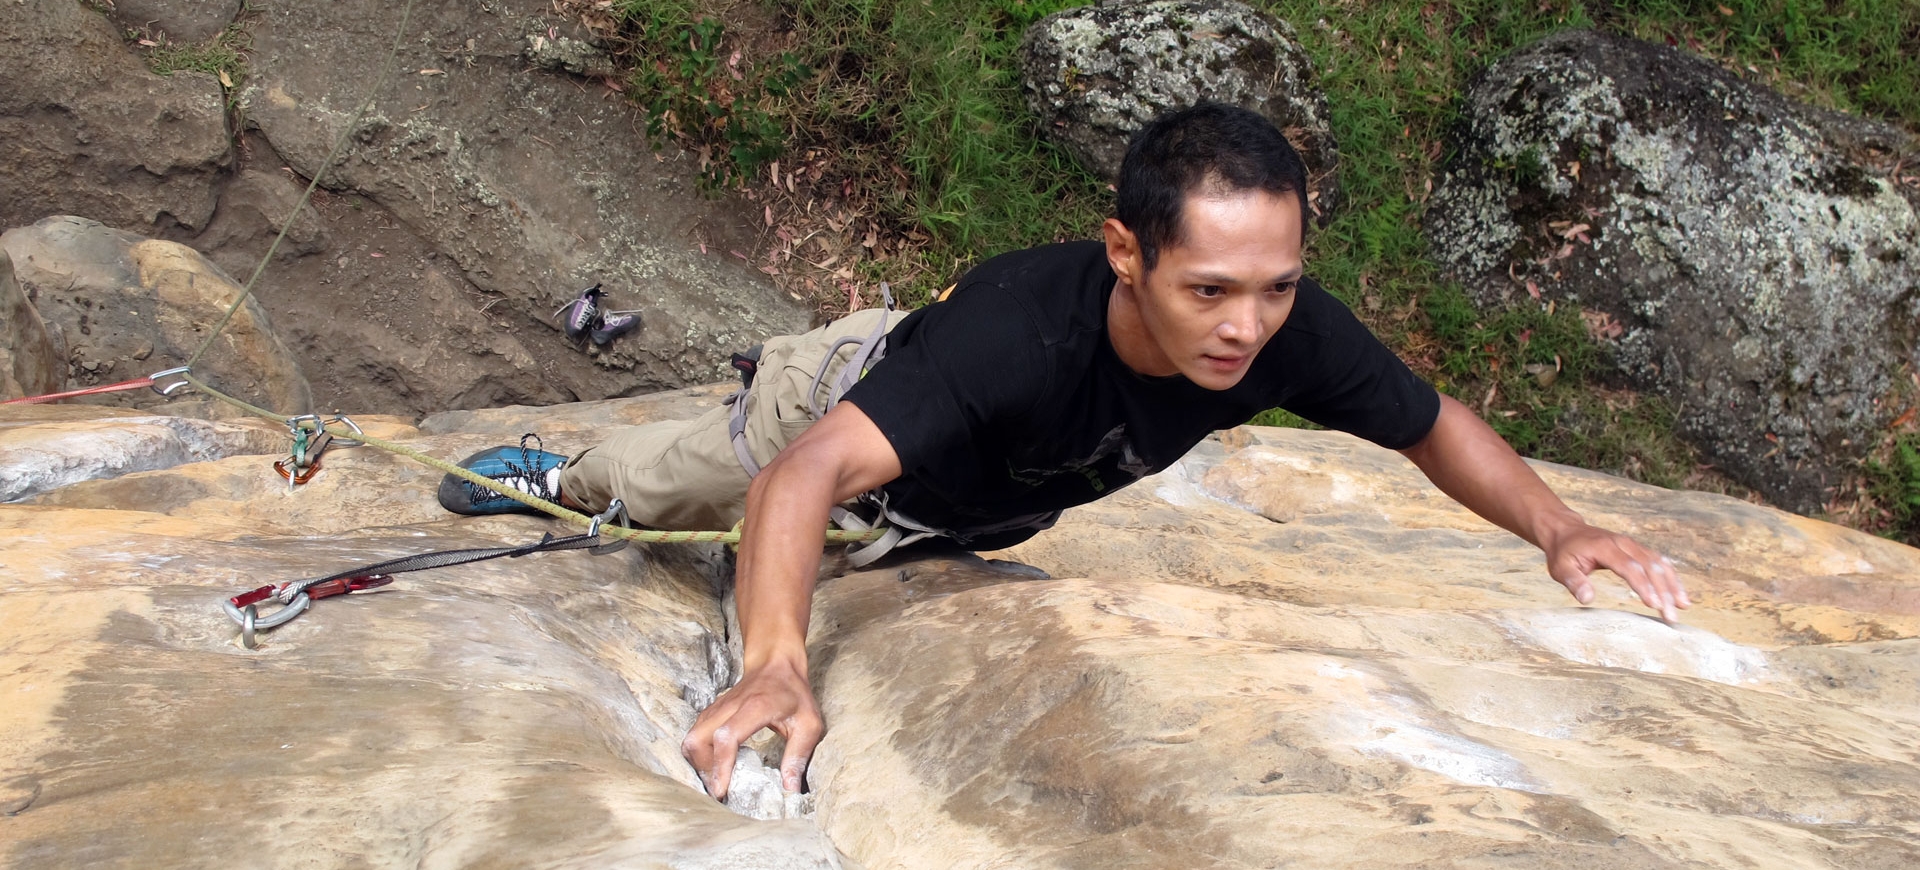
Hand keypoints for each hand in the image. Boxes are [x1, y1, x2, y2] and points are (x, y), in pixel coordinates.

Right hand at [680, 658, 823, 800]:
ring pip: (691, 739)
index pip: (727, 737)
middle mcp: (729, 707)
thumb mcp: (808, 723)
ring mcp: (716, 708)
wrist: (775, 663)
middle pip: (698, 740)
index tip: (721, 790)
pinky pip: (694, 736)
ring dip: (699, 764)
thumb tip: (790, 788)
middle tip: (719, 791)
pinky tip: (714, 768)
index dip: (721, 765)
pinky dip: (698, 756)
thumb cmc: (793, 693)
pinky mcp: (710, 713)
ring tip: (716, 782)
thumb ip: (799, 755)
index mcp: (755, 707)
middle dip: (704, 770)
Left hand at [1541, 521, 1690, 621]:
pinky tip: (1679, 593)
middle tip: (1671, 616)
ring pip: (1658, 563)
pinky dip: (1671, 577)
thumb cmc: (1563, 552)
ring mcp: (1632, 545)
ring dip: (1673, 584)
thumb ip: (1574, 582)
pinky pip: (1658, 561)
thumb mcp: (1561, 568)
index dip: (1643, 586)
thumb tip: (1587, 598)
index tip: (1654, 605)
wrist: (1565, 530)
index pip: (1629, 568)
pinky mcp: (1637, 549)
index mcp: (1605, 547)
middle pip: (1649, 567)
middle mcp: (1623, 543)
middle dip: (1663, 592)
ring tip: (1683, 606)